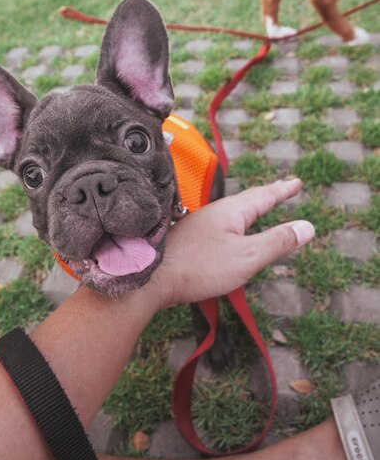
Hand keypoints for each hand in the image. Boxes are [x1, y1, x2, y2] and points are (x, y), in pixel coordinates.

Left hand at [151, 178, 313, 308]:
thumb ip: (277, 241)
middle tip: (282, 189)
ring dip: (250, 208)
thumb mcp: (247, 256)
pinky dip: (234, 223)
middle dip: (267, 195)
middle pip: (248, 200)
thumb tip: (308, 226)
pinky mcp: (189, 238)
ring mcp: (199, 224)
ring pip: (232, 212)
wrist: (151, 278)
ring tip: (259, 207)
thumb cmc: (199, 267)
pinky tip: (228, 232)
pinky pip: (220, 224)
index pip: (264, 195)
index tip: (297, 182)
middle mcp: (215, 212)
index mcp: (232, 211)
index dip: (283, 190)